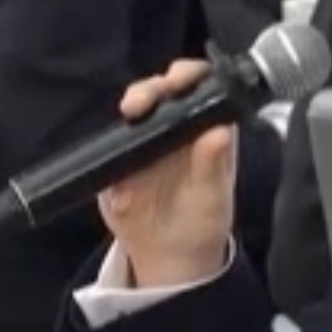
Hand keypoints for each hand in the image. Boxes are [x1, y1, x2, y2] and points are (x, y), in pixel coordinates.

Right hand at [98, 60, 236, 287]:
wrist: (167, 256)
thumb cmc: (201, 223)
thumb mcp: (212, 198)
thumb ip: (213, 165)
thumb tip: (219, 133)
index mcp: (208, 129)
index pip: (203, 85)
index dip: (192, 75)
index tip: (180, 79)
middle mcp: (179, 126)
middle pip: (165, 88)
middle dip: (153, 86)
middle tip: (143, 101)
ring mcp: (148, 138)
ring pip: (137, 105)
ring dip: (133, 101)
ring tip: (132, 111)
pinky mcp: (122, 156)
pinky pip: (113, 138)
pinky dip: (112, 138)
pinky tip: (116, 148)